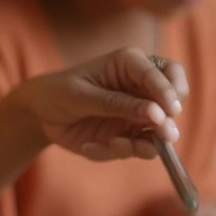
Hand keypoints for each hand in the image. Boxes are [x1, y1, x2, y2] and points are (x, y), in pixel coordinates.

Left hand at [12, 48, 188, 160]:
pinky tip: (91, 147)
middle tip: (163, 135)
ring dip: (144, 143)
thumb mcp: (82, 95)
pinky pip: (139, 148)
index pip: (164, 73)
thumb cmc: (59, 92)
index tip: (170, 112)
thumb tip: (156, 114)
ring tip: (114, 145)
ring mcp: (138, 113)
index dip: (169, 92)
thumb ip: (118, 104)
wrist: (40, 114)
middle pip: (175, 99)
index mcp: (131, 64)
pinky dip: (119, 152)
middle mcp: (141, 88)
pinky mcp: (130, 135)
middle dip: (169, 120)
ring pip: (161, 130)